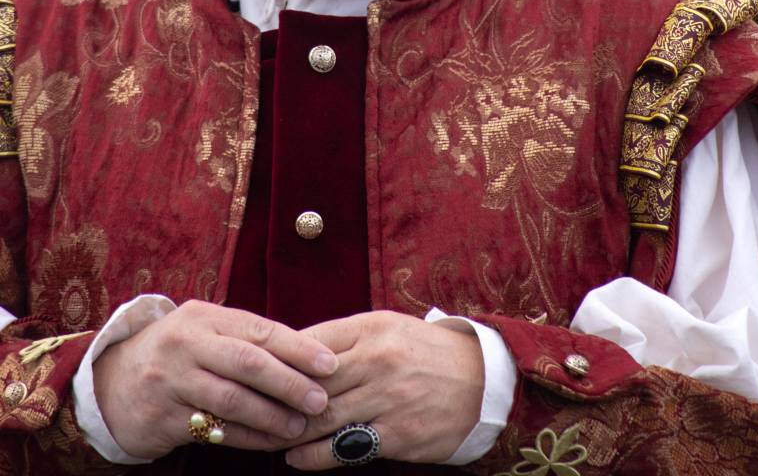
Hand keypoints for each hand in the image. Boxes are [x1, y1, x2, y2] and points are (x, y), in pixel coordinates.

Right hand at [92, 300, 338, 458]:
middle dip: (290, 382)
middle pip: (248, 362)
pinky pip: (214, 429)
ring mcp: (172, 381)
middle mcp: (187, 344)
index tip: (329, 363)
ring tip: (299, 425)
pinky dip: (248, 437)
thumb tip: (306, 354)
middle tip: (321, 399)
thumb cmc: (176, 354)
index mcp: (204, 317)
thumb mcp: (204, 332)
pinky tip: (271, 442)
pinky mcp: (163, 418)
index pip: (260, 330)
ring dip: (272, 415)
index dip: (298, 347)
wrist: (110, 384)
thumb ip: (245, 339)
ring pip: (232, 399)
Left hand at [274, 310, 483, 469]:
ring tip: (266, 437)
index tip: (253, 375)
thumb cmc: (422, 351)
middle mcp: (377, 360)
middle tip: (247, 411)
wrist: (482, 379)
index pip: (310, 343)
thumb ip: (343, 339)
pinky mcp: (398, 434)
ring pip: (324, 418)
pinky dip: (316, 456)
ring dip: (290, 432)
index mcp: (371, 328)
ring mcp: (388, 399)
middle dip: (276, 400)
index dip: (277, 362)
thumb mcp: (385, 328)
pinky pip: (347, 448)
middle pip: (312, 383)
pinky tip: (296, 458)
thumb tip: (293, 352)